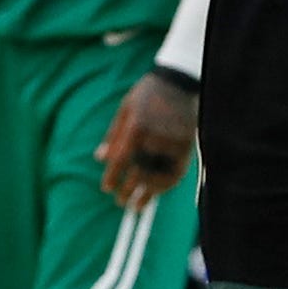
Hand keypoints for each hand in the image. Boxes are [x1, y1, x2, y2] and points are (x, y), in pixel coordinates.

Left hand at [96, 72, 196, 209]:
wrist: (178, 83)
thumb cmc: (146, 95)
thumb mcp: (125, 110)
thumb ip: (114, 136)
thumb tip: (100, 158)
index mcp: (137, 126)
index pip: (122, 159)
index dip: (114, 176)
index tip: (107, 188)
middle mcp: (157, 137)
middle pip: (140, 172)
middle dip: (128, 190)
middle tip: (120, 201)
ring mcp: (174, 143)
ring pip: (159, 177)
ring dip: (147, 194)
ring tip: (136, 206)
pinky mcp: (187, 147)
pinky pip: (175, 173)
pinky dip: (164, 186)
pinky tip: (154, 193)